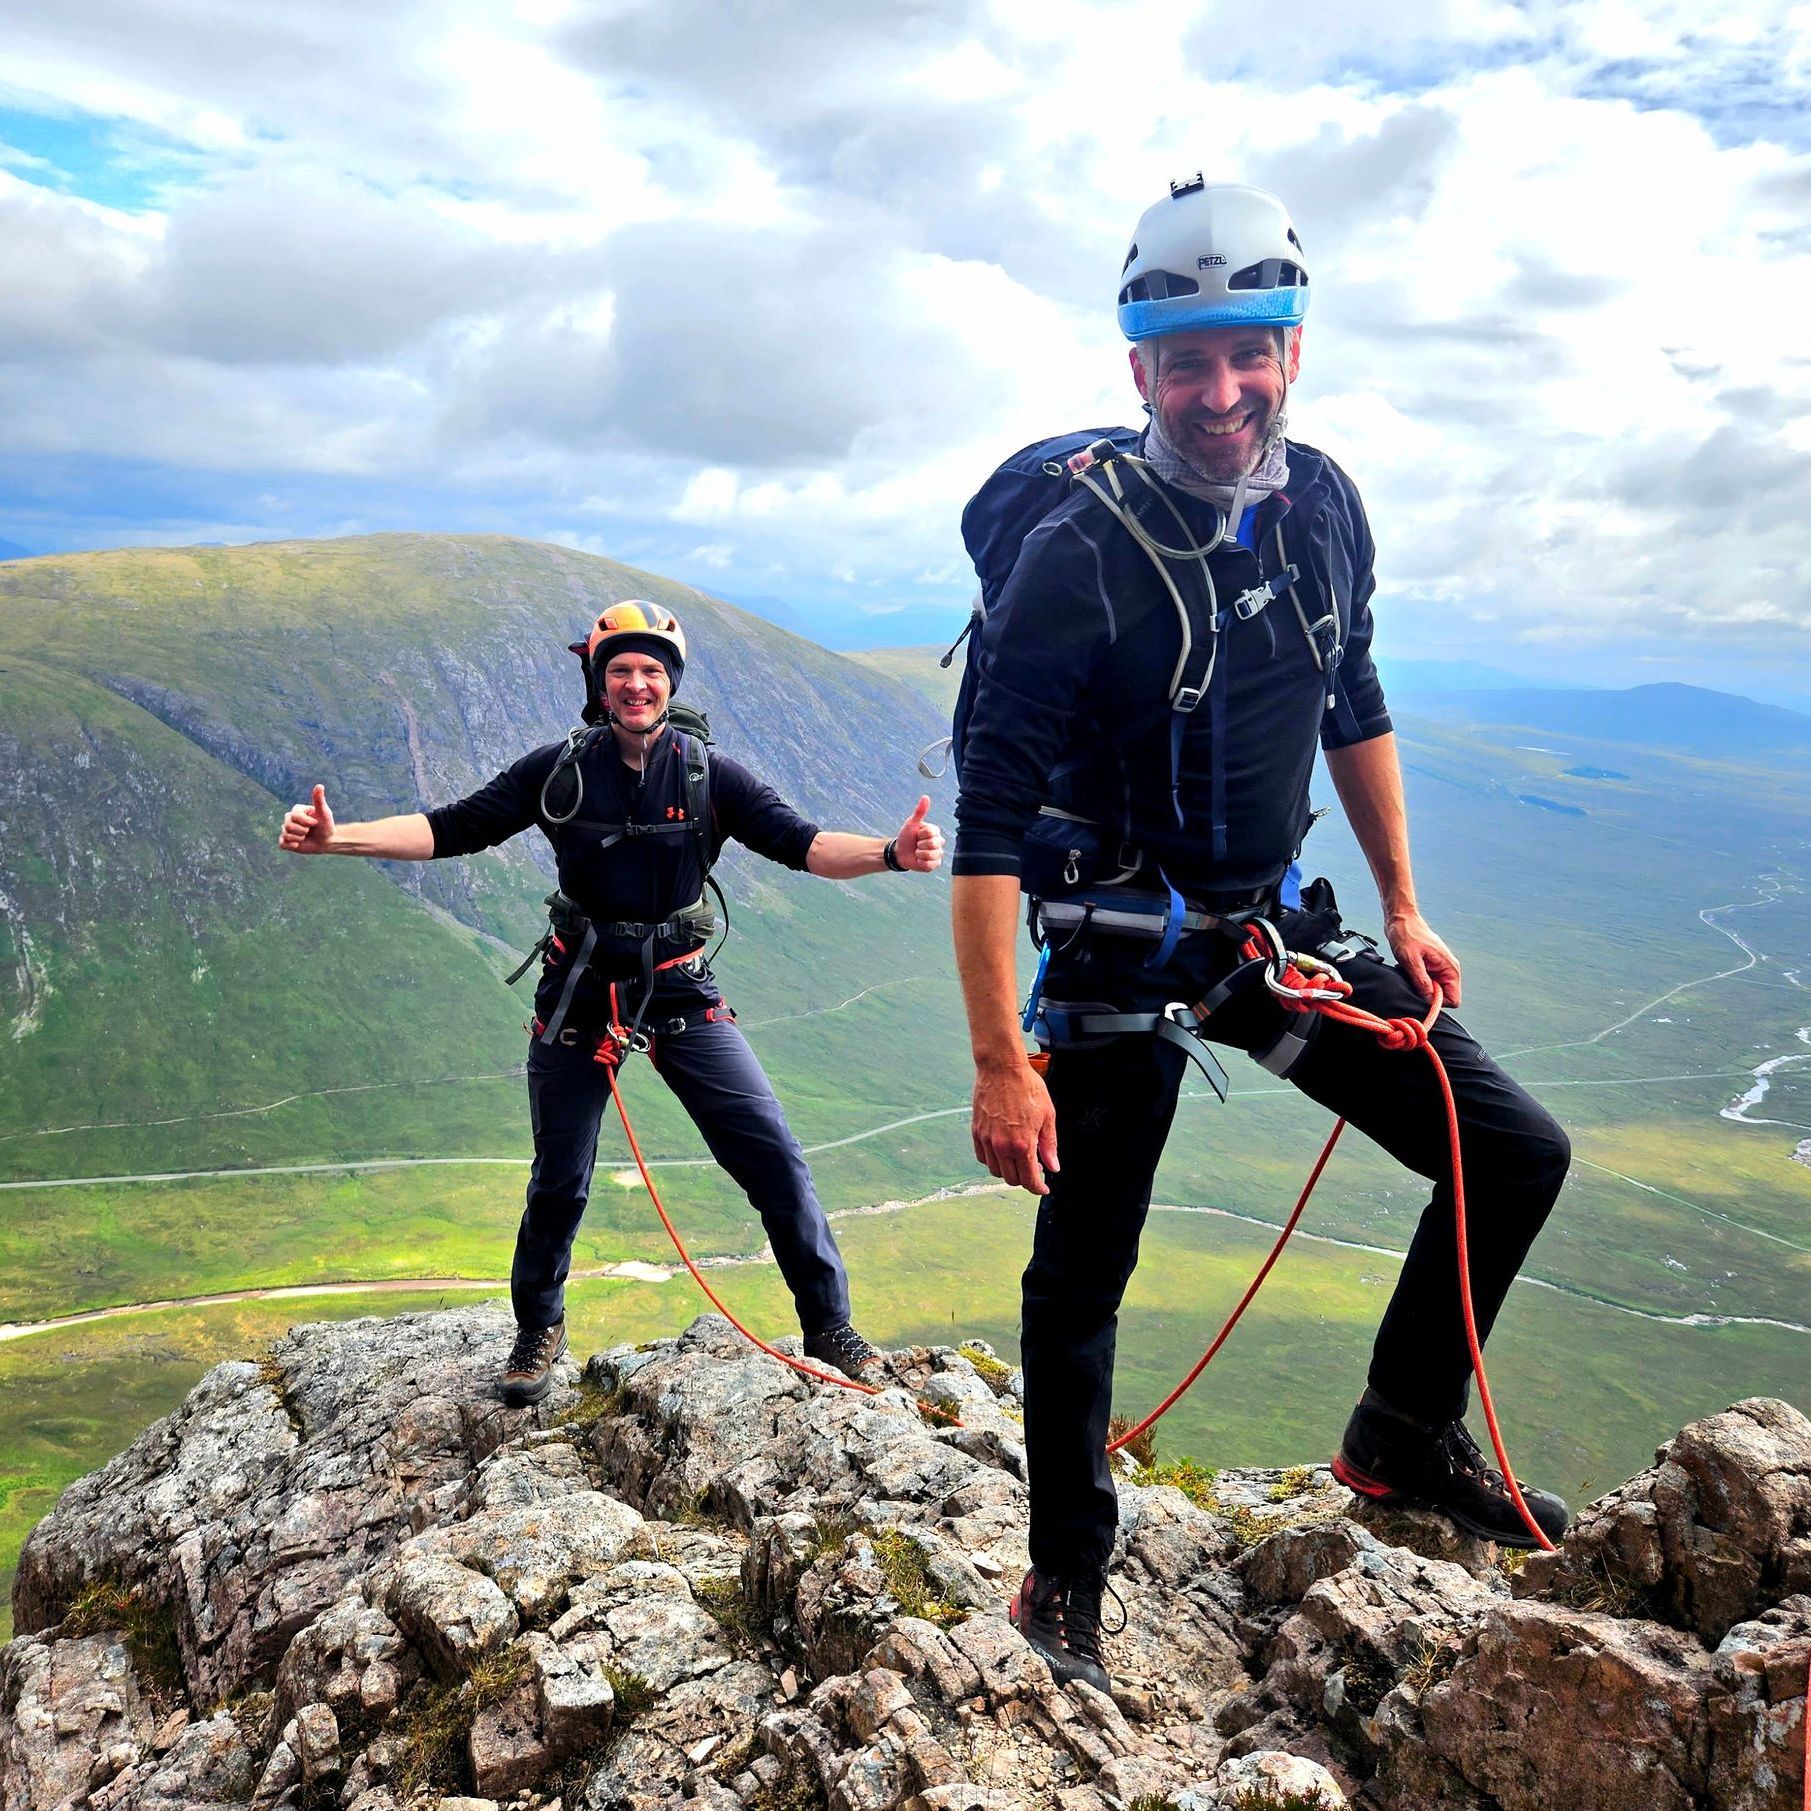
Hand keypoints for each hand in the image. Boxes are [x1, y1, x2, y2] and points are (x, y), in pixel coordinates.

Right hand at [279, 784, 335, 854]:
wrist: (327, 841)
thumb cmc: (326, 825)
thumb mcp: (324, 813)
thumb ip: (319, 800)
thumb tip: (319, 785)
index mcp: (296, 810)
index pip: (294, 815)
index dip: (306, 822)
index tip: (315, 823)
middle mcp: (289, 819)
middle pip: (288, 825)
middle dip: (302, 830)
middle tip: (310, 831)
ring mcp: (287, 830)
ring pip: (286, 835)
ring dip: (299, 838)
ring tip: (305, 837)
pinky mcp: (286, 841)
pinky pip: (282, 844)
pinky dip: (290, 845)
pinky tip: (298, 845)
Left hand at [893, 795, 943, 871]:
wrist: (899, 852)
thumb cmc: (906, 836)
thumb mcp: (911, 824)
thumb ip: (920, 811)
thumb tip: (925, 797)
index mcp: (934, 831)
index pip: (931, 832)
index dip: (920, 834)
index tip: (916, 834)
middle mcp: (939, 842)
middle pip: (933, 844)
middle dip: (920, 845)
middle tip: (916, 844)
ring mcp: (938, 853)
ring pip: (932, 855)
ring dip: (920, 855)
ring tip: (916, 853)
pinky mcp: (935, 864)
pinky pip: (931, 865)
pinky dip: (921, 863)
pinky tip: (918, 860)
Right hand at [971, 1059, 1058, 1195]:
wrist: (1001, 1068)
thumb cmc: (1027, 1087)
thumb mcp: (1048, 1115)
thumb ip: (1049, 1145)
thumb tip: (1053, 1166)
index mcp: (1022, 1144)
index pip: (1029, 1179)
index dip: (1038, 1188)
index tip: (1043, 1188)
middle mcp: (1002, 1146)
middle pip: (1012, 1178)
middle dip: (1025, 1179)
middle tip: (1035, 1168)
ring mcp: (987, 1139)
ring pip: (996, 1170)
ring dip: (1008, 1170)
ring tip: (1019, 1158)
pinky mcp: (977, 1131)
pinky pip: (982, 1157)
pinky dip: (993, 1160)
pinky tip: (1003, 1151)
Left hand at [1386, 909, 1460, 1008]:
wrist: (1400, 918)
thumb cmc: (1406, 934)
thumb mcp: (1411, 960)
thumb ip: (1421, 981)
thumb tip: (1429, 1000)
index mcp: (1449, 969)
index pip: (1454, 999)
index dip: (1437, 1003)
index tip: (1421, 995)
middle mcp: (1447, 970)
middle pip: (1442, 997)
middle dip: (1425, 995)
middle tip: (1411, 982)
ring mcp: (1438, 968)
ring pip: (1431, 990)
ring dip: (1418, 986)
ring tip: (1407, 972)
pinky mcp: (1428, 966)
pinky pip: (1423, 982)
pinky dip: (1413, 979)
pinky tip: (1405, 969)